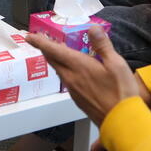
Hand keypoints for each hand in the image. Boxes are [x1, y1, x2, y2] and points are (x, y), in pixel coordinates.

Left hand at [26, 26, 147, 126]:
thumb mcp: (116, 64)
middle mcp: (71, 78)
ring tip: (60, 52)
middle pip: (53, 61)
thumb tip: (93, 28)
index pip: (53, 51)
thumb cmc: (121, 93)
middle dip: (47, 49)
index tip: (30, 36)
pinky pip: (67, 81)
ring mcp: (73, 91)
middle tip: (44, 40)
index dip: (40, 42)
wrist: (121, 121)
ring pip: (59, 71)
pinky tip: (75, 71)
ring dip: (56, 60)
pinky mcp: (78, 99)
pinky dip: (65, 71)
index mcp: (79, 66)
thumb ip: (103, 45)